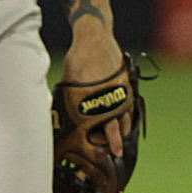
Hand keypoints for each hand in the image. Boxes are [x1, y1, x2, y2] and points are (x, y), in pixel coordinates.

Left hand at [61, 32, 130, 155]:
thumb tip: (62, 118)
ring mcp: (119, 92)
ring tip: (122, 140)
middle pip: (113, 127)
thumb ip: (71, 101)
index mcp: (88, 100)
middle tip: (117, 153)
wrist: (94, 39)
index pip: (93, 128)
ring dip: (123, 129)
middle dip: (114, 141)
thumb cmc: (77, 60)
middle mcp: (106, 99)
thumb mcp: (68, 83)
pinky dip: (128, 115)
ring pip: (124, 117)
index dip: (97, 140)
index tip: (99, 150)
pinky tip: (126, 121)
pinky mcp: (127, 86)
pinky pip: (129, 106)